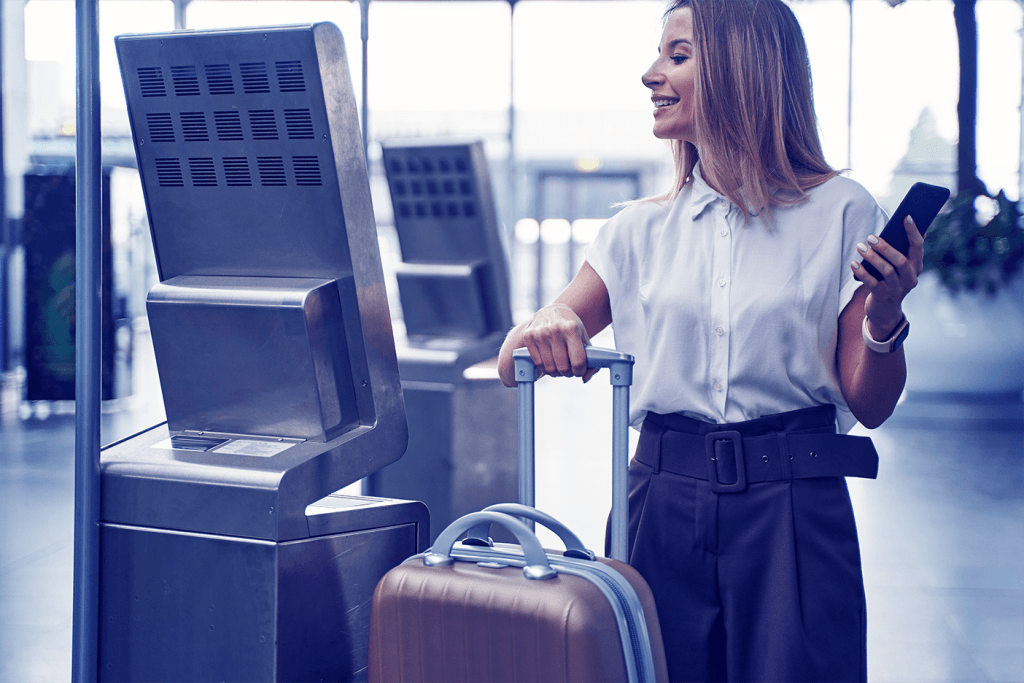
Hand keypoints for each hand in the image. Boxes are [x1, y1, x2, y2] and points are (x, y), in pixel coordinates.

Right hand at [498, 303, 597, 386]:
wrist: (552, 311)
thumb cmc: (570, 328)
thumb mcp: (584, 338)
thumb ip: (591, 359)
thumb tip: (585, 379)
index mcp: (572, 328)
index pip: (578, 361)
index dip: (580, 371)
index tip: (579, 371)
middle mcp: (555, 329)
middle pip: (563, 367)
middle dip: (568, 373)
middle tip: (569, 369)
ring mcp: (540, 333)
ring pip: (549, 368)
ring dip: (556, 372)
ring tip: (559, 367)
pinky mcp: (528, 336)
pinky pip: (538, 363)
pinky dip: (544, 368)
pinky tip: (549, 363)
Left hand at [851, 215, 923, 339]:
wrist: (885, 311)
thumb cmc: (890, 280)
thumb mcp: (898, 266)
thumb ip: (900, 249)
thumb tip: (902, 223)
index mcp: (916, 266)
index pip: (918, 246)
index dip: (913, 231)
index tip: (905, 216)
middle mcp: (910, 278)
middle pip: (900, 260)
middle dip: (885, 247)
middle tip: (870, 237)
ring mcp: (897, 289)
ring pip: (886, 271)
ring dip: (872, 257)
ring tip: (860, 247)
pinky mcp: (883, 297)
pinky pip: (872, 283)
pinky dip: (862, 272)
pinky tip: (853, 263)